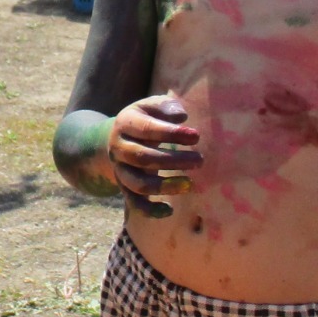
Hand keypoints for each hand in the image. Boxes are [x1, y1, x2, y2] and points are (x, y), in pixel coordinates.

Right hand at [109, 94, 202, 218]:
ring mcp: (120, 169)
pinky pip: (134, 203)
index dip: (172, 133)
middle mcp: (118, 148)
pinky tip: (170, 210)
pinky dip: (150, 210)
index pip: (147, 130)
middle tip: (200, 160)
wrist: (118, 138)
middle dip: (174, 160)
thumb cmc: (145, 119)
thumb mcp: (151, 106)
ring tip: (190, 184)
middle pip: (143, 158)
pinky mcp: (124, 187)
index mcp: (125, 123)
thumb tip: (181, 116)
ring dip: (165, 186)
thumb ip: (165, 107)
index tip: (196, 136)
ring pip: (138, 184)